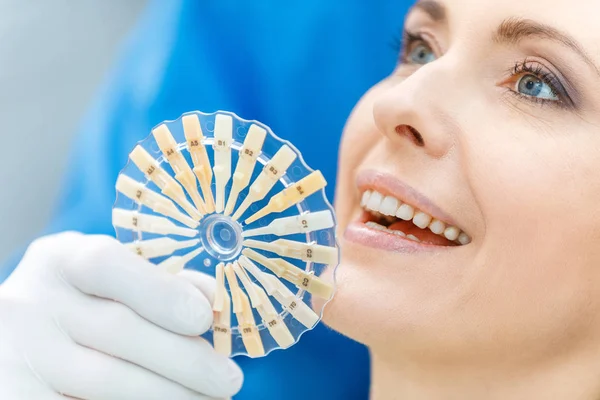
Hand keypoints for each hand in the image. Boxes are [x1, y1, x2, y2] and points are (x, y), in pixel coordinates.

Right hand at [0, 232, 241, 398]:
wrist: (25, 339)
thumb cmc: (88, 304)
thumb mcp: (116, 280)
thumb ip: (163, 283)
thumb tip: (214, 301)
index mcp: (60, 260)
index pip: (106, 265)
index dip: (160, 292)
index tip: (204, 318)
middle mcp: (29, 301)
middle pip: (118, 330)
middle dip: (185, 359)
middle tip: (229, 378)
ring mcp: (16, 353)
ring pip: (105, 381)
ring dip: (169, 394)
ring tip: (209, 398)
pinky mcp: (14, 396)